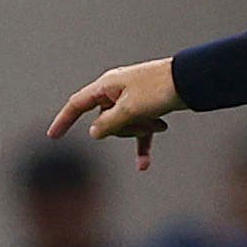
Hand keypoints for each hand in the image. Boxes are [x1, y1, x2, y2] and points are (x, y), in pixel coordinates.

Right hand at [47, 57, 185, 170]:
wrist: (193, 80)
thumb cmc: (160, 89)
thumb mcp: (130, 109)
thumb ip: (108, 123)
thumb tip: (94, 133)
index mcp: (108, 85)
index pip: (78, 104)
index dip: (64, 119)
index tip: (53, 136)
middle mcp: (117, 91)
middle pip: (105, 120)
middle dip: (123, 128)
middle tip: (145, 120)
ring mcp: (133, 100)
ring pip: (125, 126)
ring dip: (139, 131)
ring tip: (160, 125)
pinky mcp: (148, 108)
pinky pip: (140, 131)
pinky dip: (143, 145)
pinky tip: (143, 166)